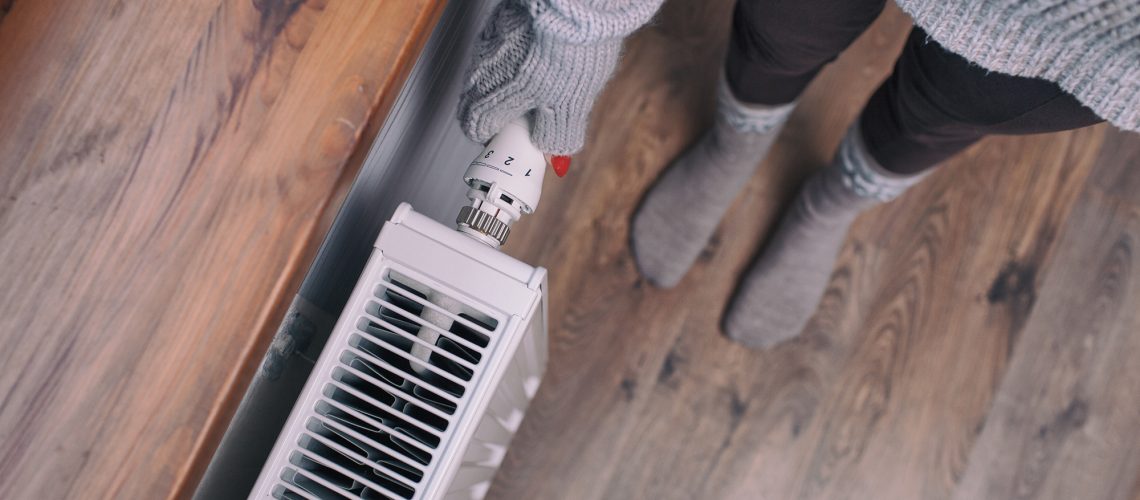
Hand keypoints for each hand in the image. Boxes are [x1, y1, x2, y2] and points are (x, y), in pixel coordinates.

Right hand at [458, 0, 623, 154]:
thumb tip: (554, 152)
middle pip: (480, 101)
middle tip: (535, 115)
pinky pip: (501, 47)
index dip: (499, 138)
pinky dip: (517, 55)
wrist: (574, 5)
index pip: (476, 128)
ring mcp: (486, 43)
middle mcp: (479, 71)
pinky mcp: (499, 20)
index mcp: (489, 100)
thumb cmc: (568, 53)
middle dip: (505, 112)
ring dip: (510, 82)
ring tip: (546, 80)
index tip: (518, 140)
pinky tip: (543, 52)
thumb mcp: (569, 110)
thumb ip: (557, 138)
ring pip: (490, 72)